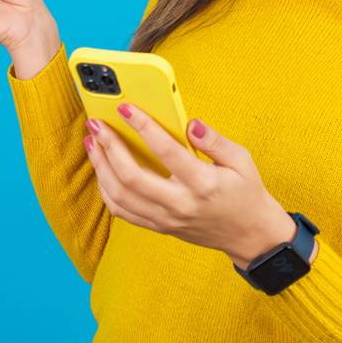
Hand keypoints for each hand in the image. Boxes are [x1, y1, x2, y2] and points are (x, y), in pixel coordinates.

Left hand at [82, 103, 299, 268]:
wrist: (249, 234)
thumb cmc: (245, 192)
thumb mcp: (241, 160)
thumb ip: (214, 140)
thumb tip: (190, 123)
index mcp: (203, 184)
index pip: (167, 151)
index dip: (143, 126)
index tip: (126, 108)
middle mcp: (181, 204)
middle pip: (131, 177)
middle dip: (109, 147)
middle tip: (96, 124)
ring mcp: (167, 219)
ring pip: (120, 196)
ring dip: (100, 167)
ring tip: (93, 143)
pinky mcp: (159, 227)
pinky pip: (122, 211)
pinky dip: (106, 189)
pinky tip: (102, 169)